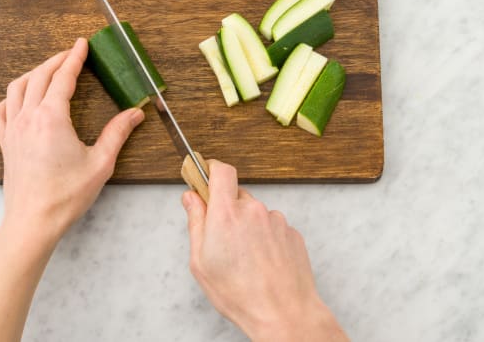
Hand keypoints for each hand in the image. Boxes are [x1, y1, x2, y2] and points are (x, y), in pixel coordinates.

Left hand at [0, 38, 144, 250]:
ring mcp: (13, 129)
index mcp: (52, 118)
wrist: (33, 222)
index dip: (74, 57)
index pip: (63, 77)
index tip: (81, 44)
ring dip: (34, 73)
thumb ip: (117, 133)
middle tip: (71, 53)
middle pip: (40, 76)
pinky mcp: (6, 143)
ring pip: (17, 88)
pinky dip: (11, 97)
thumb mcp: (101, 163)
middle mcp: (28, 117)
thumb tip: (134, 114)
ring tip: (48, 70)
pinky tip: (20, 100)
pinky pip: (1, 110)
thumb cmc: (65, 196)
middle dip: (56, 60)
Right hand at [182, 161, 347, 341]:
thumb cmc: (240, 294)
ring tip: (245, 260)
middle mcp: (254, 210)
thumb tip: (191, 198)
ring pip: (255, 213)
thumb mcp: (201, 262)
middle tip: (222, 239)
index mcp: (227, 214)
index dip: (211, 169)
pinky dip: (265, 240)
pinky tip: (262, 263)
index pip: (221, 170)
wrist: (284, 314)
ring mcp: (276, 220)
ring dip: (248, 228)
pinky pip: (272, 227)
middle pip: (237, 195)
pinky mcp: (292, 233)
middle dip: (227, 210)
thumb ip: (196, 222)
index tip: (204, 176)